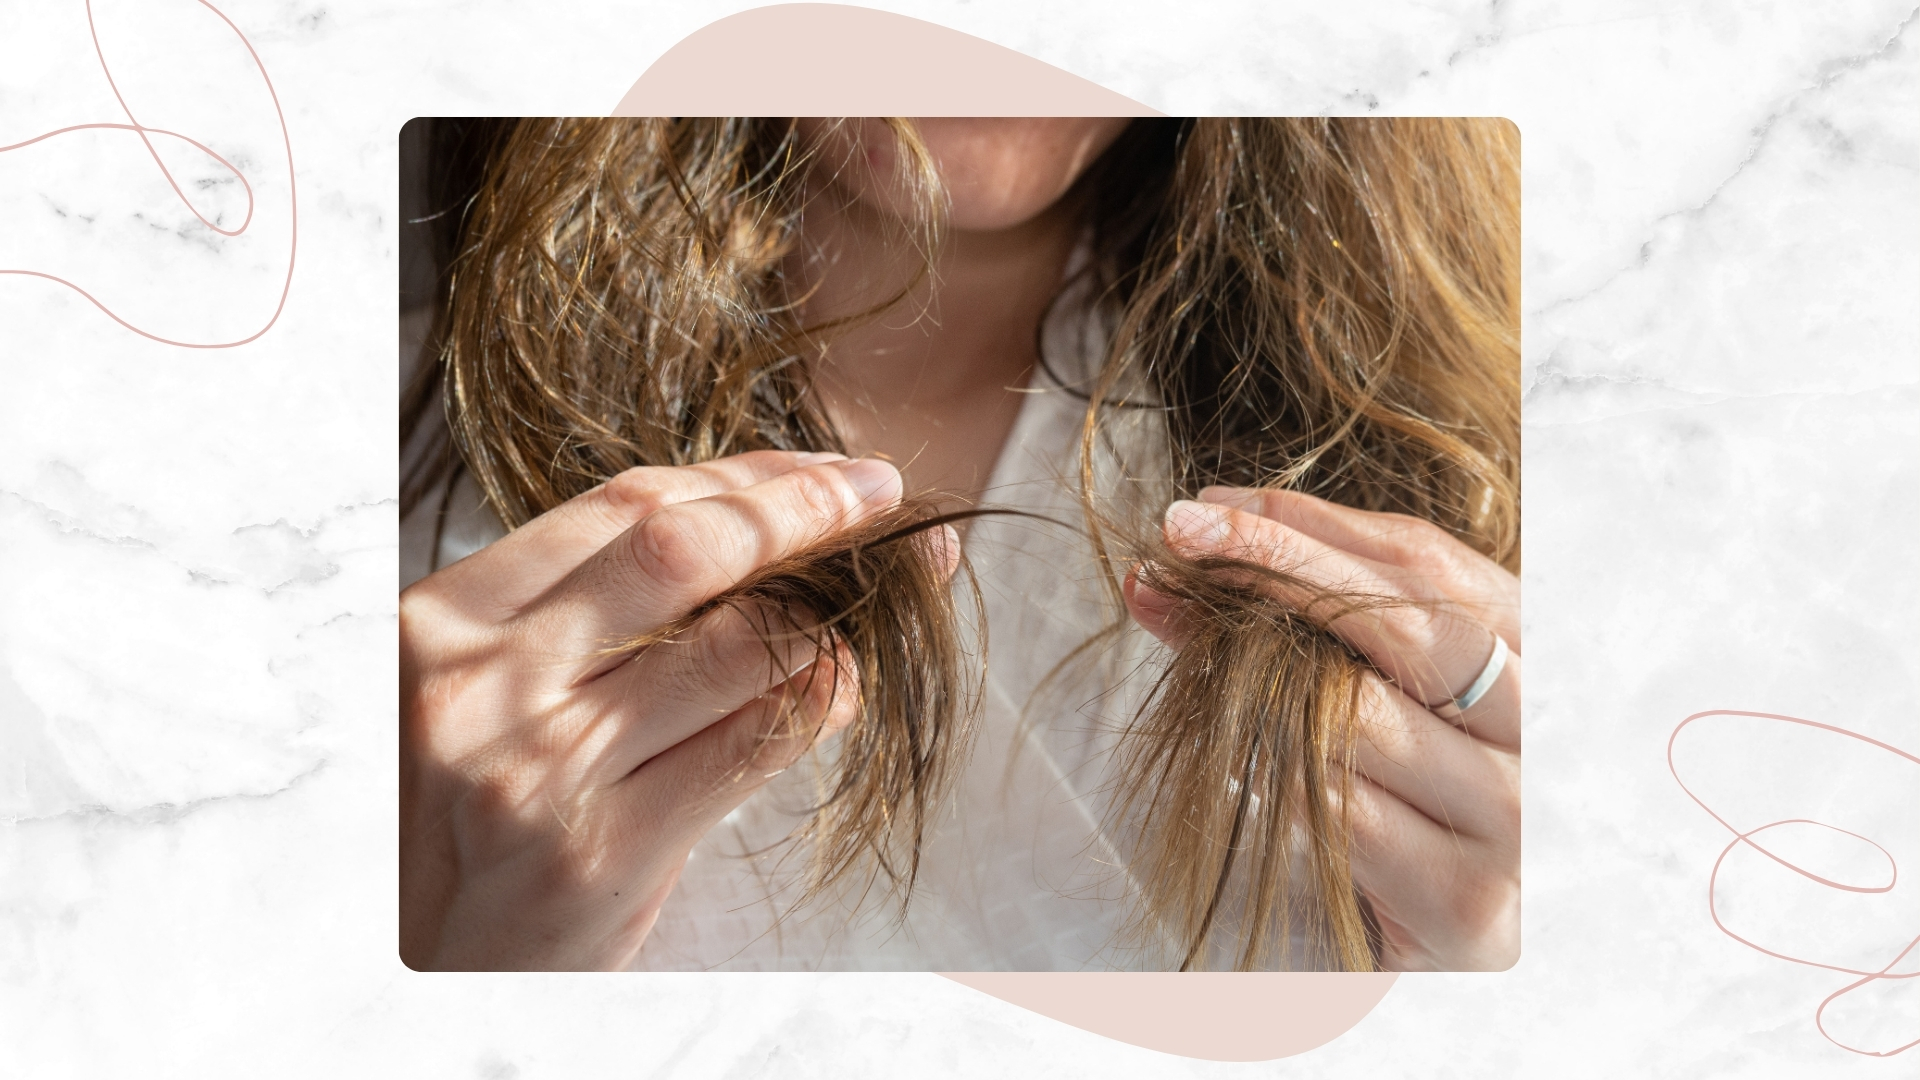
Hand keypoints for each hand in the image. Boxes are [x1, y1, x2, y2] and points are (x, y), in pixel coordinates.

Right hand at [399, 450, 939, 969]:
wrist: (399, 960)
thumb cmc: (452, 811)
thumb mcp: (475, 684)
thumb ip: (581, 609)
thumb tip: (749, 521)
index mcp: (446, 618)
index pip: (625, 505)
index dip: (743, 476)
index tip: (817, 469)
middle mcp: (489, 681)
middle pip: (687, 551)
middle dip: (803, 509)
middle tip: (877, 495)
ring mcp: (547, 767)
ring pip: (736, 646)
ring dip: (827, 612)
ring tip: (872, 602)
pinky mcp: (606, 848)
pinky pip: (751, 746)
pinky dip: (819, 701)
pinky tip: (842, 684)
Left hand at [1123, 487, 1520, 970]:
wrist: (1482, 943)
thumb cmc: (1424, 797)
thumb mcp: (1398, 693)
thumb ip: (1320, 621)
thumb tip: (1179, 562)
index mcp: (1550, 655)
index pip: (1427, 563)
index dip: (1310, 524)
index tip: (1208, 505)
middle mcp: (1550, 731)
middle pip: (1405, 623)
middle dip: (1279, 566)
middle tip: (1181, 537)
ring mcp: (1515, 819)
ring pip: (1359, 717)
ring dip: (1255, 680)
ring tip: (1190, 653)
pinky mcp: (1465, 901)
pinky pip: (1339, 811)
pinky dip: (1276, 779)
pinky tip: (1239, 762)